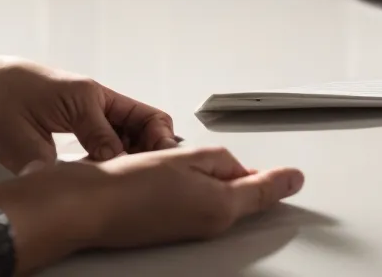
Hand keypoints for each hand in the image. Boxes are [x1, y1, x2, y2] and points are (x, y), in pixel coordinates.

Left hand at [0, 56, 177, 171]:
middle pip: (148, 122)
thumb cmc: (2, 103)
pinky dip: (132, 148)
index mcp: (85, 98)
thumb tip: (61, 187)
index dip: (120, 167)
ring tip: (138, 177)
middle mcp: (99, 98)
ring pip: (141, 126)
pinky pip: (125, 130)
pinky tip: (120, 169)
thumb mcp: (17, 136)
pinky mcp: (94, 113)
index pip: (118, 140)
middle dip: (156, 149)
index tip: (118, 188)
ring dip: (145, 149)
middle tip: (152, 179)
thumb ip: (41, 161)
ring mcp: (99, 104)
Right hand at [21, 146, 304, 250]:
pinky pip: (193, 202)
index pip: (263, 191)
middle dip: (239, 173)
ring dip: (212, 178)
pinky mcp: (168, 227)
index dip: (282, 181)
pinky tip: (172, 175)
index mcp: (220, 206)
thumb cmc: (125, 187)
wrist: (85, 208)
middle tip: (225, 155)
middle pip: (239, 193)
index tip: (296, 177)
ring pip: (215, 196)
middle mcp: (208, 223)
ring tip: (186, 162)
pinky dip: (192, 186)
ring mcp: (187, 228)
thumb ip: (219, 160)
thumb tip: (237, 168)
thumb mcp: (183, 158)